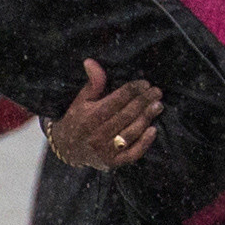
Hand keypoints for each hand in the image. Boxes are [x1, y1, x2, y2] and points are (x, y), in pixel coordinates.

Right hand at [43, 58, 161, 169]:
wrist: (67, 149)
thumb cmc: (77, 119)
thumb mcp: (81, 100)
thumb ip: (92, 83)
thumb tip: (91, 61)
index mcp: (90, 117)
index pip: (116, 100)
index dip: (132, 90)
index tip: (145, 83)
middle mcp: (97, 134)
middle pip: (126, 115)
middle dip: (143, 102)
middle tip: (157, 92)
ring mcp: (105, 150)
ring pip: (131, 132)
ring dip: (147, 118)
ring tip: (158, 106)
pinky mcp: (112, 162)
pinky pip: (132, 153)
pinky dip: (144, 143)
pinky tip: (153, 130)